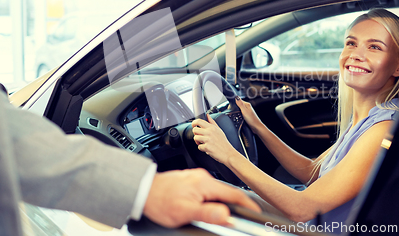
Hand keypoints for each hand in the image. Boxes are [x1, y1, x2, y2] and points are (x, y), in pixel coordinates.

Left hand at [143, 168, 260, 227]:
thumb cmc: (160, 201)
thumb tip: (227, 216)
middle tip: (238, 219)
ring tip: (219, 216)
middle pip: (226, 193)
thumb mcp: (185, 212)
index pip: (234, 193)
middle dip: (234, 206)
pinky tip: (204, 208)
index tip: (255, 211)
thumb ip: (208, 214)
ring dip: (220, 204)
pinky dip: (211, 200)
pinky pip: (206, 191)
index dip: (247, 204)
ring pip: (216, 193)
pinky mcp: (190, 181)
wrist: (143, 190)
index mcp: (205, 184)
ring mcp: (196, 178)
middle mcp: (202, 178)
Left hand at [192, 115, 236, 164]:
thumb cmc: (223, 142)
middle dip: (196, 134)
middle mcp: (209, 132)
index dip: (194, 123)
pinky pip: (199, 147)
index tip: (194, 125)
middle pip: (195, 130)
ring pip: (195, 138)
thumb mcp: (219, 130)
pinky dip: (202, 149)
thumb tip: (207, 115)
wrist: (228, 153)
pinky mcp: (206, 147)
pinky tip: (207, 148)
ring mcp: (207, 140)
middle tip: (200, 137)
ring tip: (204, 143)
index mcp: (212, 127)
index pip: (199, 121)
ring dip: (198, 142)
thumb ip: (212, 122)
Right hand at [235, 96, 264, 133]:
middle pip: (239, 105)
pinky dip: (238, 114)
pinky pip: (241, 113)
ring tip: (236, 114)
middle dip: (235, 107)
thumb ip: (240, 104)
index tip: (231, 106)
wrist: (256, 127)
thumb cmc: (252, 119)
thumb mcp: (244, 111)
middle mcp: (247, 107)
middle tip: (233, 111)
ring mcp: (247, 111)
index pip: (239, 100)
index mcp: (247, 104)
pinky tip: (238, 117)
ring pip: (239, 109)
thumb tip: (236, 97)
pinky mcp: (246, 115)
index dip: (234, 102)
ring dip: (237, 111)